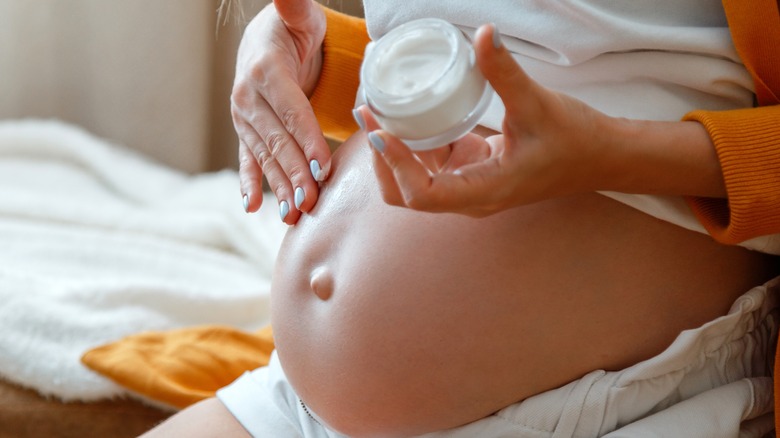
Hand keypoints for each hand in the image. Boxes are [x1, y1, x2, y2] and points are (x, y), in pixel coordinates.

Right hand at [233, 0, 328, 223]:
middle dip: (296, 173)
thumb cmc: (294, 28)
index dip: (306, 139)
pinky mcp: (247, 132)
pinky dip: (250, 184)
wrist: (266, 39)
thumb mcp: (299, 15)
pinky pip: (248, 160)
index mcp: (265, 70)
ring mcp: (245, 118)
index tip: (322, 166)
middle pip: (277, 141)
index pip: (290, 110)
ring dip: (279, 186)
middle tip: (311, 201)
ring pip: (265, 156)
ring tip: (293, 214)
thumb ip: (294, 5)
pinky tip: (252, 206)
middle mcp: (248, 97)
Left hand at [360, 23, 615, 216]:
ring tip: (376, 109)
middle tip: (369, 115)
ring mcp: (468, 186)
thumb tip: (483, 34)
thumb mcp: (537, 104)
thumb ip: (505, 72)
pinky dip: (413, 141)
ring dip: (391, 149)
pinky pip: (430, 162)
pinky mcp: (471, 171)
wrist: (599, 158)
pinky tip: (406, 112)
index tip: (381, 130)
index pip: (423, 194)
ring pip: (413, 180)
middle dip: (382, 159)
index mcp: (484, 191)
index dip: (396, 165)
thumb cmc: (574, 141)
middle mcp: (470, 197)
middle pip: (405, 193)